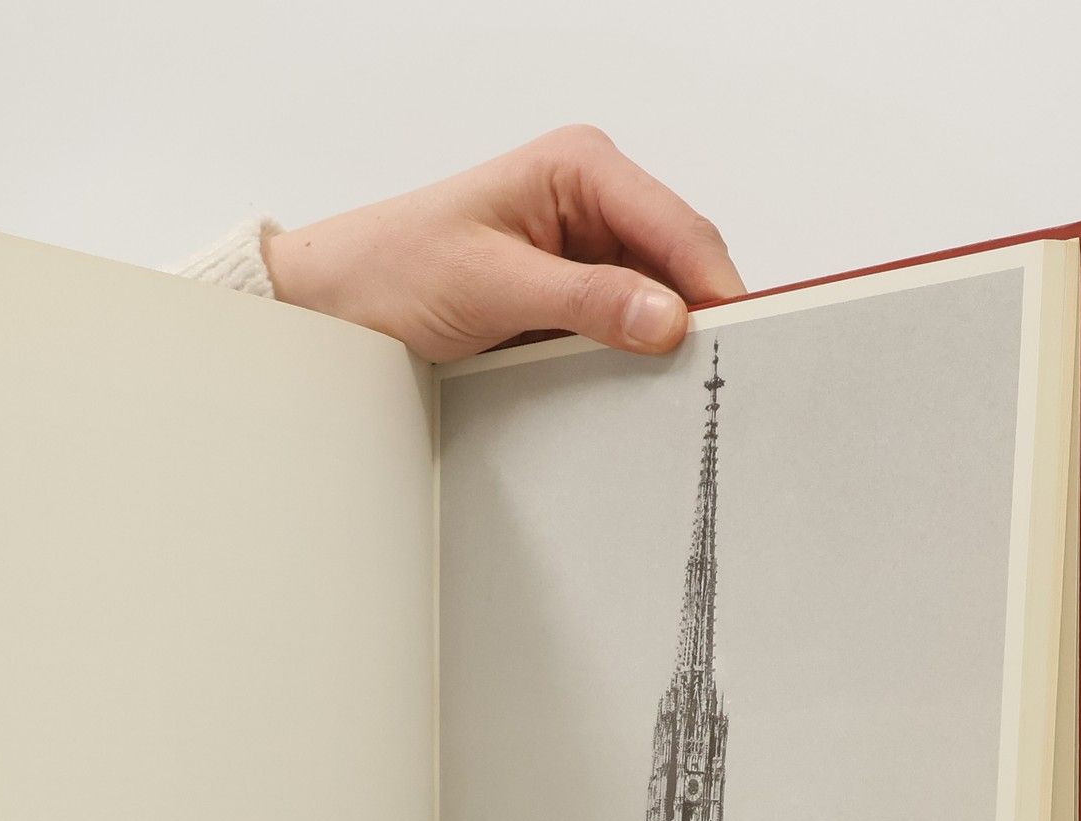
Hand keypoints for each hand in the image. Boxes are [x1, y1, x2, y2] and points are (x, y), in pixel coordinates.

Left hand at [264, 125, 744, 360]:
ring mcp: (585, 252)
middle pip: (680, 265)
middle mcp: (592, 201)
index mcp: (580, 168)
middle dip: (699, 319)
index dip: (716, 287)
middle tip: (715, 381)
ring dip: (664, 345)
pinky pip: (624, 329)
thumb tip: (668, 317)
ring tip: (676, 392)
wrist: (339, 303)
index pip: (678, 228)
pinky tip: (635, 389)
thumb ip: (584, 300)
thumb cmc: (395, 268)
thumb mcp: (492, 286)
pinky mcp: (570, 297)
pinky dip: (633, 359)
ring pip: (658, 303)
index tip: (741, 342)